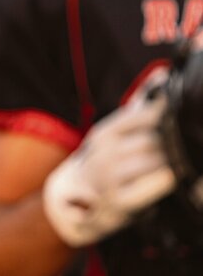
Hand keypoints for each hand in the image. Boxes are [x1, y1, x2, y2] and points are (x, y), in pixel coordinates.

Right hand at [43, 67, 176, 246]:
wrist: (83, 203)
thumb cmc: (109, 163)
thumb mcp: (117, 134)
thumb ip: (141, 105)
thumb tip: (163, 73)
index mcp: (105, 133)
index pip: (141, 115)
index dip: (166, 115)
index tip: (184, 115)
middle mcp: (104, 153)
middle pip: (151, 140)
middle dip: (174, 141)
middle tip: (193, 138)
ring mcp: (110, 178)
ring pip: (152, 161)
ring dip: (174, 159)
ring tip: (188, 157)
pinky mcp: (120, 201)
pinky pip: (150, 187)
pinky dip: (167, 180)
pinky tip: (178, 177)